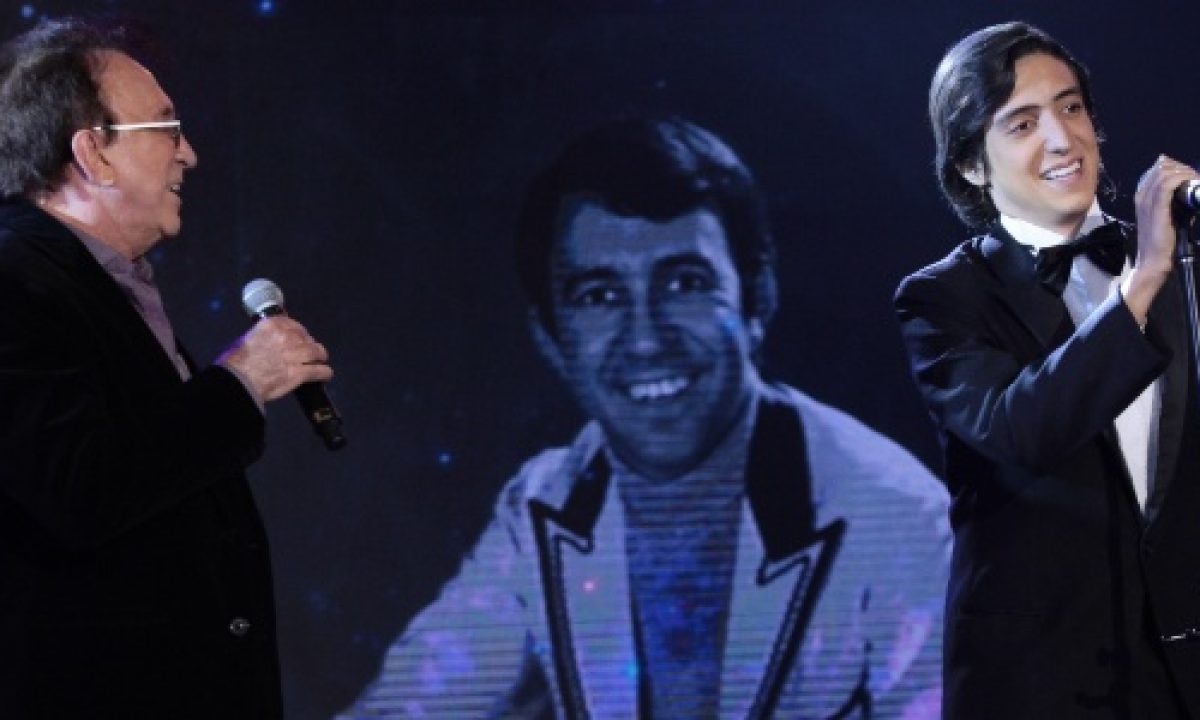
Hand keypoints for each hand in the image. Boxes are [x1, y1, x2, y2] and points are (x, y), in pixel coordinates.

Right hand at [217, 316, 333, 401]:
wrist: (237, 381)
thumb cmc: (235, 363)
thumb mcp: (247, 339)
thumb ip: (263, 337)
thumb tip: (268, 342)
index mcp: (272, 325)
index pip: (294, 325)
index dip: (300, 333)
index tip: (301, 338)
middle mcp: (287, 337)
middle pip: (307, 338)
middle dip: (309, 345)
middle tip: (309, 353)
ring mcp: (295, 355)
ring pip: (317, 352)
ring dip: (320, 357)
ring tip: (320, 361)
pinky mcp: (299, 373)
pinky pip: (319, 371)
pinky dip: (324, 373)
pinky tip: (326, 375)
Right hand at [1124, 154, 1199, 322]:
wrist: (1153, 260)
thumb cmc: (1162, 242)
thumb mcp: (1167, 217)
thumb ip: (1175, 202)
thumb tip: (1191, 191)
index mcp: (1142, 197)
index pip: (1156, 170)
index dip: (1175, 167)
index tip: (1189, 175)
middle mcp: (1142, 196)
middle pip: (1161, 167)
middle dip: (1181, 168)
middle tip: (1195, 177)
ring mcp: (1147, 201)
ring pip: (1165, 172)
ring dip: (1184, 172)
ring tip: (1195, 179)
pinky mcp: (1156, 207)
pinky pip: (1168, 183)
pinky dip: (1182, 179)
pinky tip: (1192, 183)